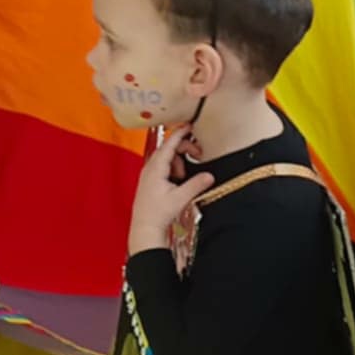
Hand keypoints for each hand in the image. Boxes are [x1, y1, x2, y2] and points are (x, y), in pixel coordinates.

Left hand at [128, 127, 214, 255]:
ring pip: (167, 158)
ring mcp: (148, 173)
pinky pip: (164, 166)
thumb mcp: (180, 198)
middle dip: (185, 149)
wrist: (145, 228)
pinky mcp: (150, 180)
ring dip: (180, 162)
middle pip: (169, 149)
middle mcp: (150, 168)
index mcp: (156, 168)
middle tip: (198, 155)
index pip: (169, 144)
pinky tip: (178, 181)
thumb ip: (196, 184)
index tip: (190, 126)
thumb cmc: (158, 213)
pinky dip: (174, 168)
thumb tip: (209, 175)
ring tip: (184, 176)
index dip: (181, 133)